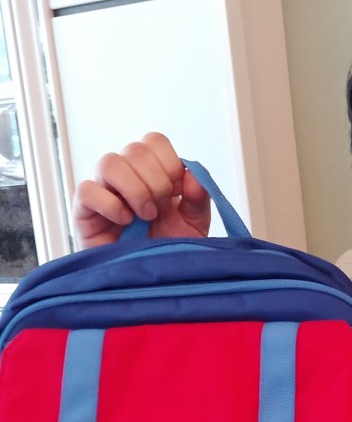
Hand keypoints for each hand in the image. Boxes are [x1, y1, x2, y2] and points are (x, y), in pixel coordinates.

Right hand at [72, 132, 210, 247]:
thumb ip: (198, 198)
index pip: (154, 141)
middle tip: (162, 207)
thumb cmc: (169, 249)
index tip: (177, 192)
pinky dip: (110, 204)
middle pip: (134, 149)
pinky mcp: (83, 211)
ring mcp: (103, 191)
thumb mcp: (194, 224)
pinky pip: (87, 190)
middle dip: (157, 179)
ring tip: (146, 215)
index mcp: (152, 172)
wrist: (151, 280)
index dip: (169, 162)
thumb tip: (192, 174)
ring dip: (135, 188)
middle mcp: (125, 176)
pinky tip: (126, 221)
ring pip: (109, 162)